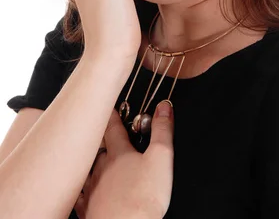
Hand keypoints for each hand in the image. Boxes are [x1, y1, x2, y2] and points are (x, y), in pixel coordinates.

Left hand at [74, 102, 174, 218]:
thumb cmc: (142, 198)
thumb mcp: (161, 158)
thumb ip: (162, 130)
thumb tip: (163, 107)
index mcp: (119, 153)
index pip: (112, 127)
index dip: (111, 115)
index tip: (108, 105)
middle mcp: (101, 168)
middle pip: (97, 146)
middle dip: (98, 136)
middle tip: (96, 126)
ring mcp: (92, 189)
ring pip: (85, 168)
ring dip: (87, 160)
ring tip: (87, 154)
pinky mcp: (88, 210)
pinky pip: (79, 195)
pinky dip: (79, 188)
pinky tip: (80, 189)